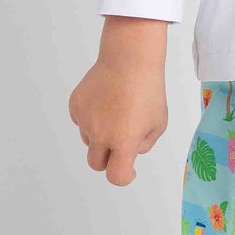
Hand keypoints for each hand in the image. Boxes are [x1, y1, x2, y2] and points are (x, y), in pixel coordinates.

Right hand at [69, 22, 168, 185]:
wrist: (130, 58)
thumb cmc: (149, 89)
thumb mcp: (159, 122)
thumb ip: (144, 143)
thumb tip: (130, 150)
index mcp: (124, 140)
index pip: (116, 175)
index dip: (124, 176)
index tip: (129, 169)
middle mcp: (100, 133)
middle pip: (96, 163)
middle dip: (108, 159)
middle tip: (119, 143)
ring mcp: (85, 119)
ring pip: (89, 140)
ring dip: (100, 135)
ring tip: (116, 112)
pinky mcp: (75, 105)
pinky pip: (81, 121)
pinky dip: (91, 118)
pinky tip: (105, 101)